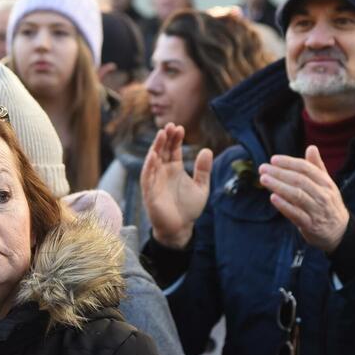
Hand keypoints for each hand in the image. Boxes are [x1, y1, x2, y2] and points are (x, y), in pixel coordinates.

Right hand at [140, 123, 212, 248]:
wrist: (181, 228)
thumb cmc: (188, 208)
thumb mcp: (201, 187)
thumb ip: (203, 170)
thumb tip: (207, 150)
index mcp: (174, 169)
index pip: (173, 149)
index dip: (175, 138)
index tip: (180, 128)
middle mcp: (163, 172)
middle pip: (162, 151)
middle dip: (165, 138)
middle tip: (169, 125)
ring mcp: (155, 181)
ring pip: (153, 161)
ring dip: (156, 147)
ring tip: (161, 135)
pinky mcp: (149, 193)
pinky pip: (147, 177)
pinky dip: (149, 166)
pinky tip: (153, 156)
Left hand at [258, 145, 349, 251]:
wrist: (340, 231)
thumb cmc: (328, 204)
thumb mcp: (326, 184)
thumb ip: (317, 167)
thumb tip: (311, 147)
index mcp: (326, 183)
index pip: (306, 168)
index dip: (289, 162)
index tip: (273, 159)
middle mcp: (322, 195)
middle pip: (299, 180)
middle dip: (279, 173)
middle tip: (263, 168)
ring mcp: (317, 210)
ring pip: (297, 195)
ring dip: (278, 186)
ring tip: (264, 179)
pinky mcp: (310, 225)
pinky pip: (296, 214)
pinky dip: (284, 205)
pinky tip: (273, 198)